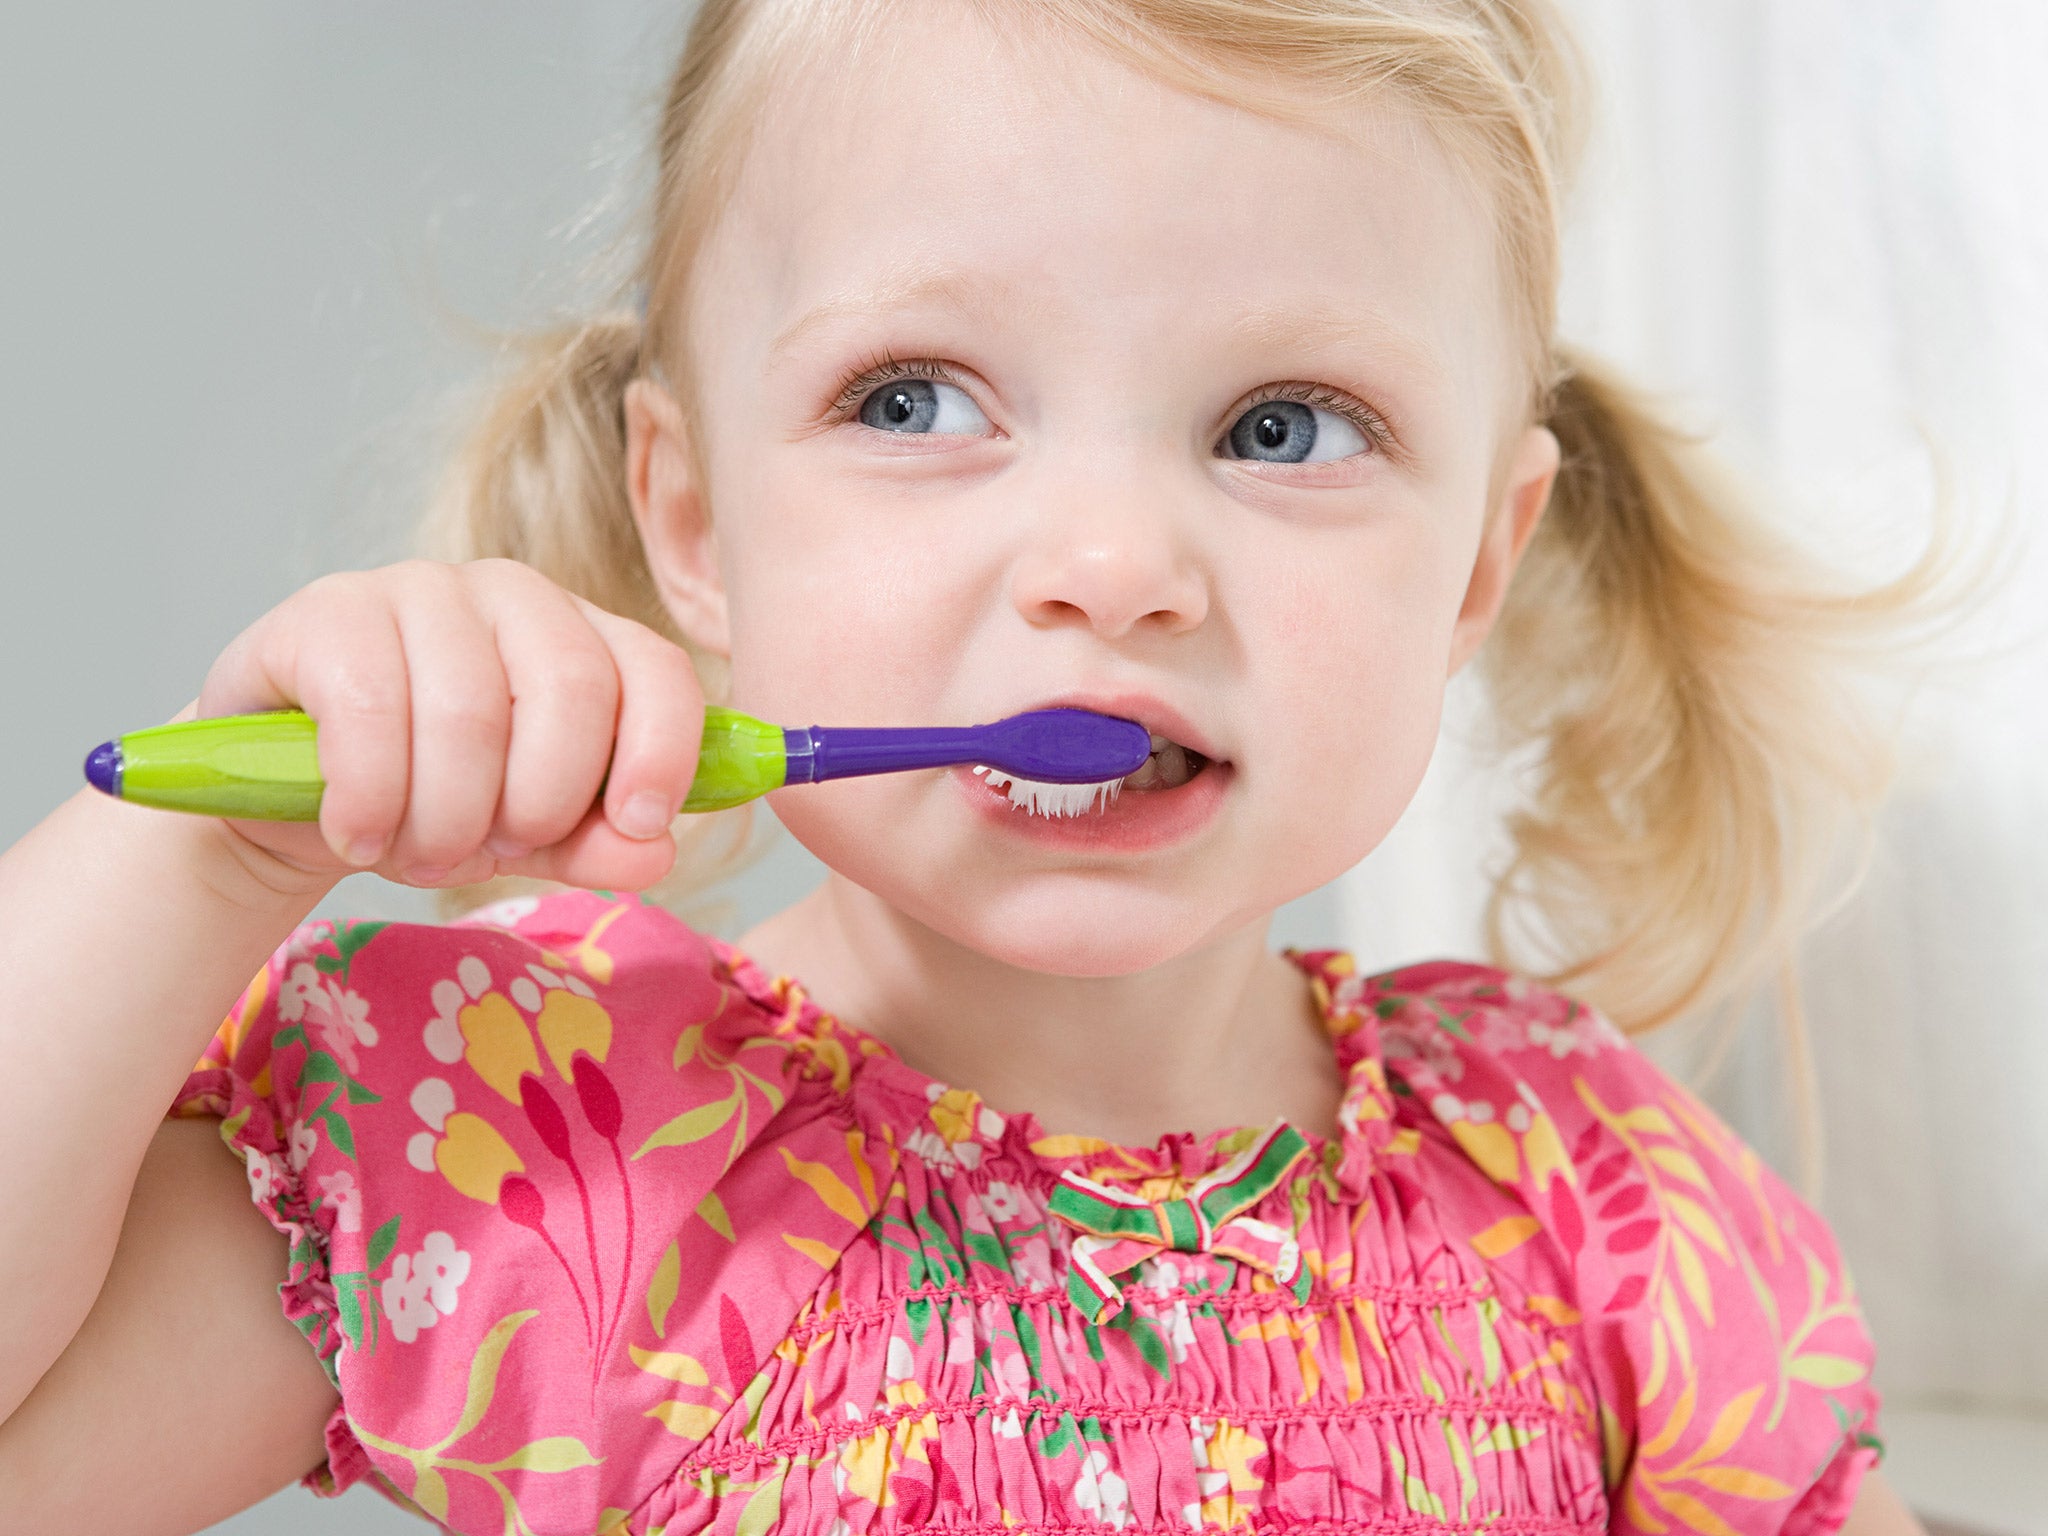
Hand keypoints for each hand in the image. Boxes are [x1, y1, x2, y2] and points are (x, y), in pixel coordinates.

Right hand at [188, 558, 702, 895]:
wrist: (290, 793)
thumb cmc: (429, 799)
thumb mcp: (525, 836)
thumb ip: (595, 843)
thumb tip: (653, 851)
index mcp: (583, 636)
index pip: (656, 670)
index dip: (662, 752)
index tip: (636, 825)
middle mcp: (513, 593)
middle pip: (569, 690)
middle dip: (537, 803)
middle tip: (489, 851)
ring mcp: (419, 589)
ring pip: (468, 714)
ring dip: (444, 821)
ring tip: (418, 853)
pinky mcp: (329, 611)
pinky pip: (369, 712)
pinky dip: (369, 802)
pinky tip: (357, 835)